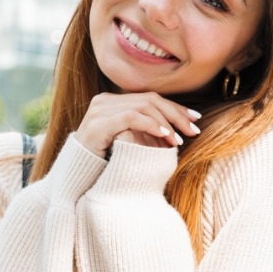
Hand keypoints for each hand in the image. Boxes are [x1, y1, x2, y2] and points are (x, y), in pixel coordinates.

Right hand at [75, 92, 201, 157]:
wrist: (76, 174)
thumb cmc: (104, 160)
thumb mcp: (125, 140)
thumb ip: (142, 130)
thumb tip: (173, 129)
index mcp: (112, 101)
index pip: (150, 98)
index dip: (175, 107)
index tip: (195, 118)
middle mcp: (105, 100)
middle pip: (150, 99)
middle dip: (176, 114)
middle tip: (194, 130)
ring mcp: (100, 110)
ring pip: (143, 107)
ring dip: (166, 122)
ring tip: (179, 140)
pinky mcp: (99, 123)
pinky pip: (131, 118)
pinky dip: (151, 125)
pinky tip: (165, 135)